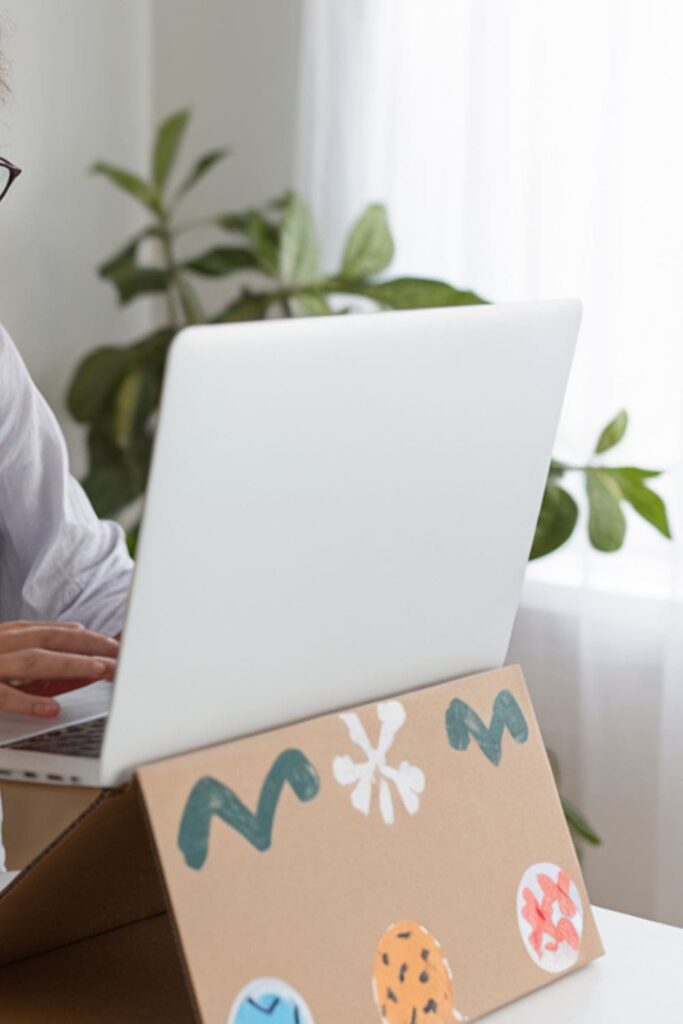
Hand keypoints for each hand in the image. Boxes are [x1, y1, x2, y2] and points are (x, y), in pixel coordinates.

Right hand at [0, 621, 118, 718]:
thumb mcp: (1, 653)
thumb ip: (30, 648)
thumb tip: (75, 634)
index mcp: (5, 636)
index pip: (52, 633)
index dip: (85, 637)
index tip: (113, 645)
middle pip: (49, 639)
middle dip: (88, 645)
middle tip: (119, 656)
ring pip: (32, 662)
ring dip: (69, 664)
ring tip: (99, 669)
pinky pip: (2, 696)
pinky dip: (28, 701)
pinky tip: (52, 708)